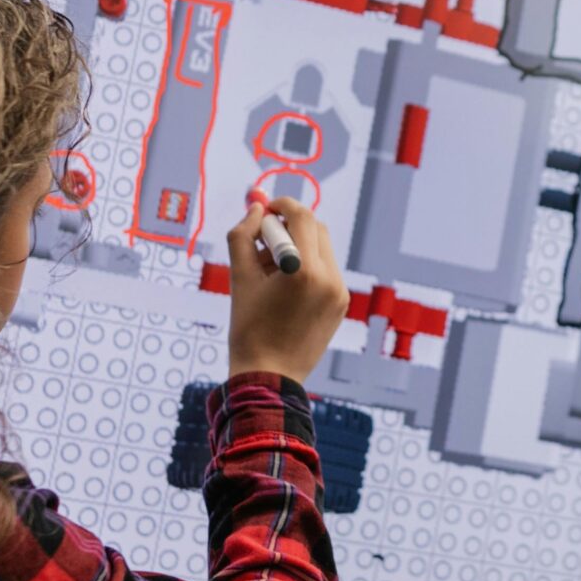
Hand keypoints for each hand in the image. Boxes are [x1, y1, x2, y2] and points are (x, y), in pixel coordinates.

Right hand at [225, 195, 347, 382]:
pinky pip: (326, 271)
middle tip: (264, 236)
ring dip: (298, 245)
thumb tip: (256, 209)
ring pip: (322, 249)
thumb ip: (243, 236)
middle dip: (290, 224)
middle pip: (316, 229)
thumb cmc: (249, 328)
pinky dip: (307, 266)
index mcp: (304, 270)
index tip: (264, 209)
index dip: (282, 206)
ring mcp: (339, 292)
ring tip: (269, 269)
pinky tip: (284, 286)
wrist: (270, 375)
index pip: (302, 217)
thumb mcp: (239, 278)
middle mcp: (329, 278)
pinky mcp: (341, 304)